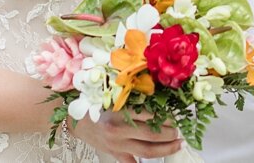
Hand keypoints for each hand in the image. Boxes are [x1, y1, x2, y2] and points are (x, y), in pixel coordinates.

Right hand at [70, 109, 184, 160]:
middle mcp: (118, 130)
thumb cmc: (94, 104)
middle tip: (178, 130)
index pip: (149, 115)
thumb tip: (159, 102)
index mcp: (118, 111)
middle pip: (152, 135)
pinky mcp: (116, 154)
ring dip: (167, 148)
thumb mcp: (111, 97)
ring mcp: (118, 145)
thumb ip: (133, 99)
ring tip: (177, 144)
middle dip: (170, 133)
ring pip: (148, 151)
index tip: (173, 115)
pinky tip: (160, 159)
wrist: (75, 120)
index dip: (165, 116)